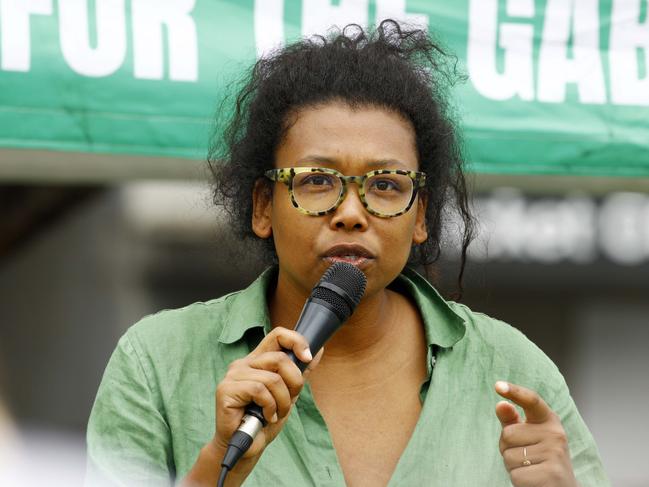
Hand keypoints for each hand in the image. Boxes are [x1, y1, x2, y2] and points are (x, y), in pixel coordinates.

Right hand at [214, 327, 322, 460]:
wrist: (247, 446)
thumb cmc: (264, 419)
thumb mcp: (288, 393)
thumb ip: (300, 371)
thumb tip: (319, 350)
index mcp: (258, 360)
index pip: (277, 335)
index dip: (296, 341)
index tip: (307, 357)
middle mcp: (244, 364)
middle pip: (280, 358)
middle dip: (293, 383)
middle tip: (289, 400)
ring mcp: (233, 376)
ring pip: (272, 378)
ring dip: (282, 401)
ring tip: (276, 413)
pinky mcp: (226, 390)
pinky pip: (259, 390)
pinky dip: (269, 406)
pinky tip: (266, 416)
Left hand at [495, 381, 577, 486]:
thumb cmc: (540, 460)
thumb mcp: (527, 437)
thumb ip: (512, 420)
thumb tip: (500, 404)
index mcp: (549, 421)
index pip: (532, 401)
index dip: (515, 392)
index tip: (498, 385)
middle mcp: (555, 435)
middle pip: (508, 434)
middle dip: (508, 449)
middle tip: (527, 458)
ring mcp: (554, 454)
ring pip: (509, 456)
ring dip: (513, 466)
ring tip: (531, 469)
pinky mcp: (549, 474)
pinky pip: (515, 474)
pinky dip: (518, 480)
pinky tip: (533, 481)